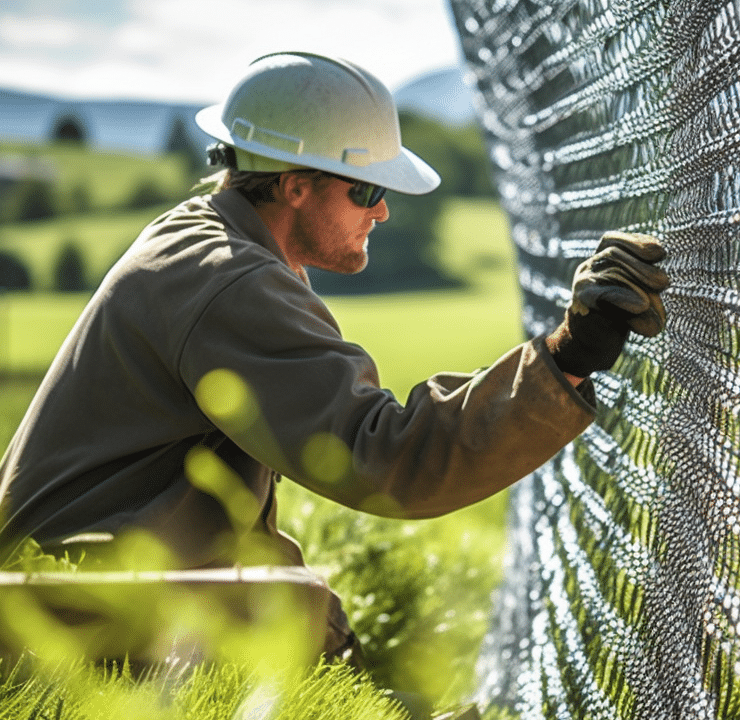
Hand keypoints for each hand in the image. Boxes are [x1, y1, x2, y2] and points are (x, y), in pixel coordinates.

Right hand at [546, 231, 669, 377]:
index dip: (634, 242)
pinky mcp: (581, 304)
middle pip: (613, 255)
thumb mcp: (632, 294)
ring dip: (637, 286)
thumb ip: (642, 281)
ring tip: (651, 303)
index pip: (611, 241)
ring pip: (611, 273)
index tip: (660, 252)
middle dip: (642, 267)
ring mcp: (581, 286)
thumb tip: (662, 279)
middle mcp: (586, 270)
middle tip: (664, 283)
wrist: (588, 349)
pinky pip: (604, 294)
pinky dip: (624, 298)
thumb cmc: (617, 319)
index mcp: (598, 263)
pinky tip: (640, 306)